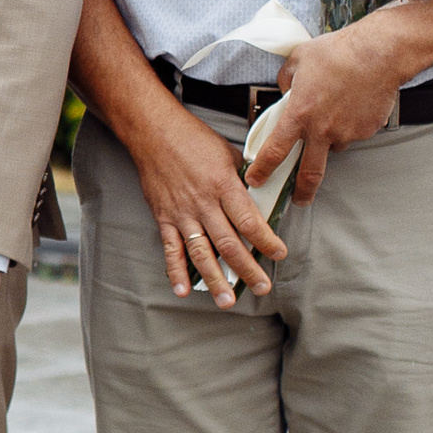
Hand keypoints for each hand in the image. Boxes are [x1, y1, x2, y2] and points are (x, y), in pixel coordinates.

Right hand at [126, 95, 287, 305]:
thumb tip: (261, 198)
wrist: (153, 132)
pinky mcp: (164, 218)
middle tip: (261, 287)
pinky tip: (183, 290)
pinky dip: (175, 271)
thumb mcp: (228, 153)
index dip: (267, 242)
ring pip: (201, 253)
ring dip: (215, 279)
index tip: (279, 254)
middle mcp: (203, 203)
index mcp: (223, 185)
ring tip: (227, 300)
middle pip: (229, 244)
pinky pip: (170, 249)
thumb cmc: (193, 139)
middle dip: (247, 269)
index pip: (250, 221)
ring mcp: (182, 213)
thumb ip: (244, 179)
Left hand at [243, 20, 407, 208]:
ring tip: (334, 109)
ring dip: (329, 138)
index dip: (263, 169)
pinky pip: (353, 133)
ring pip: (333, 146)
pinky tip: (352, 103)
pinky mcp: (367, 131)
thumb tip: (286, 91)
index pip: (275, 151)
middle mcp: (322, 130)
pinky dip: (349, 124)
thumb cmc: (338, 52)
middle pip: (309, 173)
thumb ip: (286, 80)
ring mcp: (347, 133)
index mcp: (300, 114)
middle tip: (299, 198)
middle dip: (302, 192)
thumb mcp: (298, 60)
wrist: (379, 53)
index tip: (256, 179)